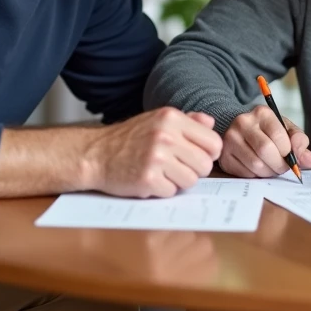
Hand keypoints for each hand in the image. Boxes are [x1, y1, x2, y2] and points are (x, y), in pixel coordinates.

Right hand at [84, 108, 222, 197]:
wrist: (96, 154)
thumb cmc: (129, 138)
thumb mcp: (157, 119)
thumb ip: (187, 120)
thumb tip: (211, 123)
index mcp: (171, 118)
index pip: (213, 142)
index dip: (208, 153)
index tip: (195, 156)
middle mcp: (165, 135)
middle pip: (205, 164)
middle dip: (194, 170)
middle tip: (176, 167)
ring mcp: (156, 158)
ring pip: (190, 181)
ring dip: (178, 181)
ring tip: (162, 172)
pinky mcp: (147, 179)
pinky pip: (172, 192)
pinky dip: (162, 190)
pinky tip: (150, 179)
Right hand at [218, 105, 310, 177]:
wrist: (240, 129)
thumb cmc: (268, 131)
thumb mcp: (286, 130)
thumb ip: (300, 143)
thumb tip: (309, 161)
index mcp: (262, 113)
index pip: (279, 137)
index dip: (288, 153)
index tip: (289, 156)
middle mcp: (243, 122)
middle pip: (266, 151)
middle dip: (279, 165)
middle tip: (282, 167)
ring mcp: (230, 138)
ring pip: (255, 165)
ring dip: (268, 172)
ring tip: (270, 167)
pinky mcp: (224, 155)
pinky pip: (244, 173)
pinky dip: (255, 176)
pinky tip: (257, 168)